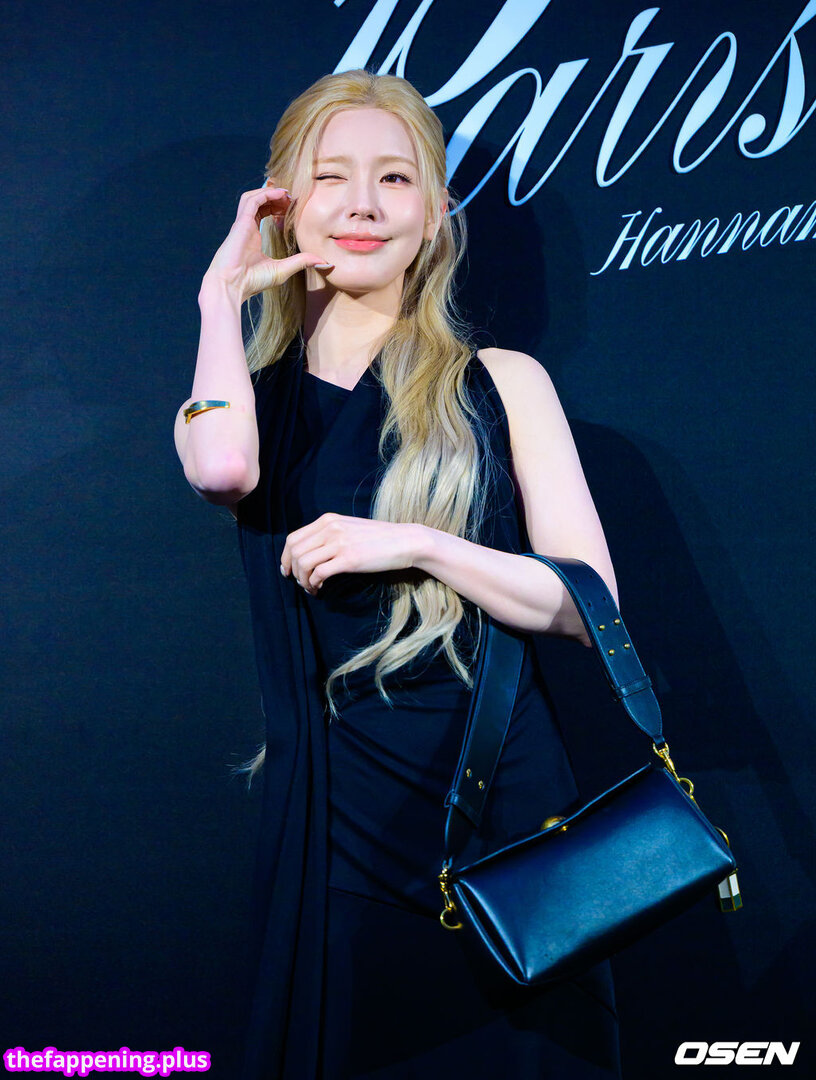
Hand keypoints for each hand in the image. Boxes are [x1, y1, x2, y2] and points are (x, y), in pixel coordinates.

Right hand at [201, 183, 332, 303]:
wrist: (231, 285)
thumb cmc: (252, 281)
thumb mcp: (283, 269)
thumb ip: (301, 262)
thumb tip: (324, 261)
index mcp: (252, 236)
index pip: (263, 212)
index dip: (277, 207)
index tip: (292, 208)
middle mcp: (246, 227)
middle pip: (259, 201)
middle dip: (276, 197)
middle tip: (292, 199)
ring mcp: (242, 224)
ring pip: (254, 197)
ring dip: (270, 192)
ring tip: (287, 195)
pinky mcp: (241, 223)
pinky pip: (252, 200)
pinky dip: (266, 194)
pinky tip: (281, 195)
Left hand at [280, 513, 424, 594]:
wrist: (405, 541)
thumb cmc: (379, 538)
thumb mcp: (349, 528)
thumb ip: (329, 534)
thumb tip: (310, 553)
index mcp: (328, 520)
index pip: (293, 538)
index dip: (285, 558)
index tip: (287, 571)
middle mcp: (330, 528)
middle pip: (295, 552)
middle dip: (293, 571)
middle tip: (301, 583)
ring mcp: (339, 543)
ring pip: (304, 563)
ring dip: (303, 580)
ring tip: (311, 588)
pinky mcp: (349, 559)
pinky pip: (319, 573)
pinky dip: (314, 584)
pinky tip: (320, 589)